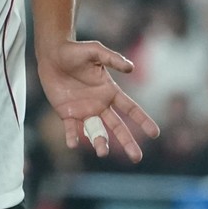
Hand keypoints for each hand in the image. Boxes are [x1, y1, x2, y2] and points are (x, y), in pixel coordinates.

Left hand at [37, 40, 158, 161]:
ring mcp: (83, 110)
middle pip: (117, 126)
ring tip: (102, 152)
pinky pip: (71, 129)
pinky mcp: (67, 113)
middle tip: (136, 157)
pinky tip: (73, 144)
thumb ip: (112, 58)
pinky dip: (72, 137)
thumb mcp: (95, 51)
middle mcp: (99, 104)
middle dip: (127, 141)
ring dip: (100, 142)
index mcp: (109, 91)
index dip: (142, 120)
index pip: (130, 108)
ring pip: (96, 131)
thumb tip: (131, 68)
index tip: (155, 133)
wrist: (52, 55)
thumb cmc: (75, 51)